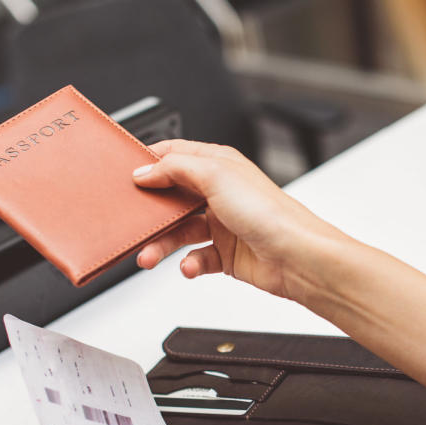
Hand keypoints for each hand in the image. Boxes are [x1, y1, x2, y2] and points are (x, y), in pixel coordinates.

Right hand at [133, 140, 345, 299]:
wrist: (298, 257)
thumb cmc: (270, 213)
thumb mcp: (216, 175)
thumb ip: (175, 168)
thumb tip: (145, 170)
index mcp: (220, 165)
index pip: (176, 156)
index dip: (151, 163)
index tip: (127, 176)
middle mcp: (221, 193)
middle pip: (172, 198)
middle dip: (151, 214)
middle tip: (134, 225)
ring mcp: (224, 224)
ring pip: (180, 232)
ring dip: (162, 245)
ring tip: (149, 256)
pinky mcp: (227, 254)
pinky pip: (197, 258)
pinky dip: (189, 264)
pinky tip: (190, 267)